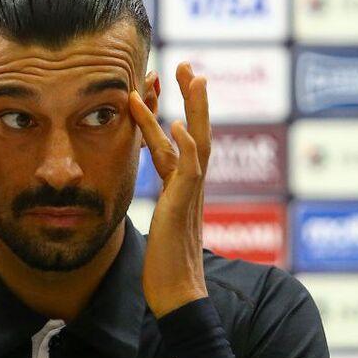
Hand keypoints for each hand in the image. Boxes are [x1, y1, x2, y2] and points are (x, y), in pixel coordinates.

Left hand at [129, 62, 210, 317]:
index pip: (179, 141)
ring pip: (198, 142)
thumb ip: (164, 204)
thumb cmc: (165, 265)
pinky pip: (189, 172)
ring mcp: (190, 194)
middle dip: (192, 97)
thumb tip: (159, 198)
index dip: (171, 112)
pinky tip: (182, 126)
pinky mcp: (183, 207)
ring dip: (195, 109)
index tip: (164, 84)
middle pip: (197, 131)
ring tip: (193, 77)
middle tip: (187, 63)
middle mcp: (191, 185)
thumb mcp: (161, 224)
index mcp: (182, 187)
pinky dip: (187, 148)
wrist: (176, 293)